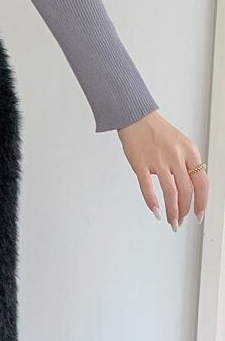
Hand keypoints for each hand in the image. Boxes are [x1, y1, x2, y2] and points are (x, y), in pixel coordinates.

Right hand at [117, 110, 208, 231]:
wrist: (137, 118)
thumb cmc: (158, 133)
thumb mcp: (181, 145)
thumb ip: (187, 165)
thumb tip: (189, 190)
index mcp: (190, 152)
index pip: (202, 182)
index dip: (202, 202)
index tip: (198, 215)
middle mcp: (176, 156)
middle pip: (186, 191)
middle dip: (185, 211)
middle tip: (181, 221)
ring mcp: (158, 160)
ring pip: (170, 192)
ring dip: (172, 211)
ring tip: (171, 221)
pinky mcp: (141, 164)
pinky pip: (147, 187)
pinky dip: (152, 201)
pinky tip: (155, 210)